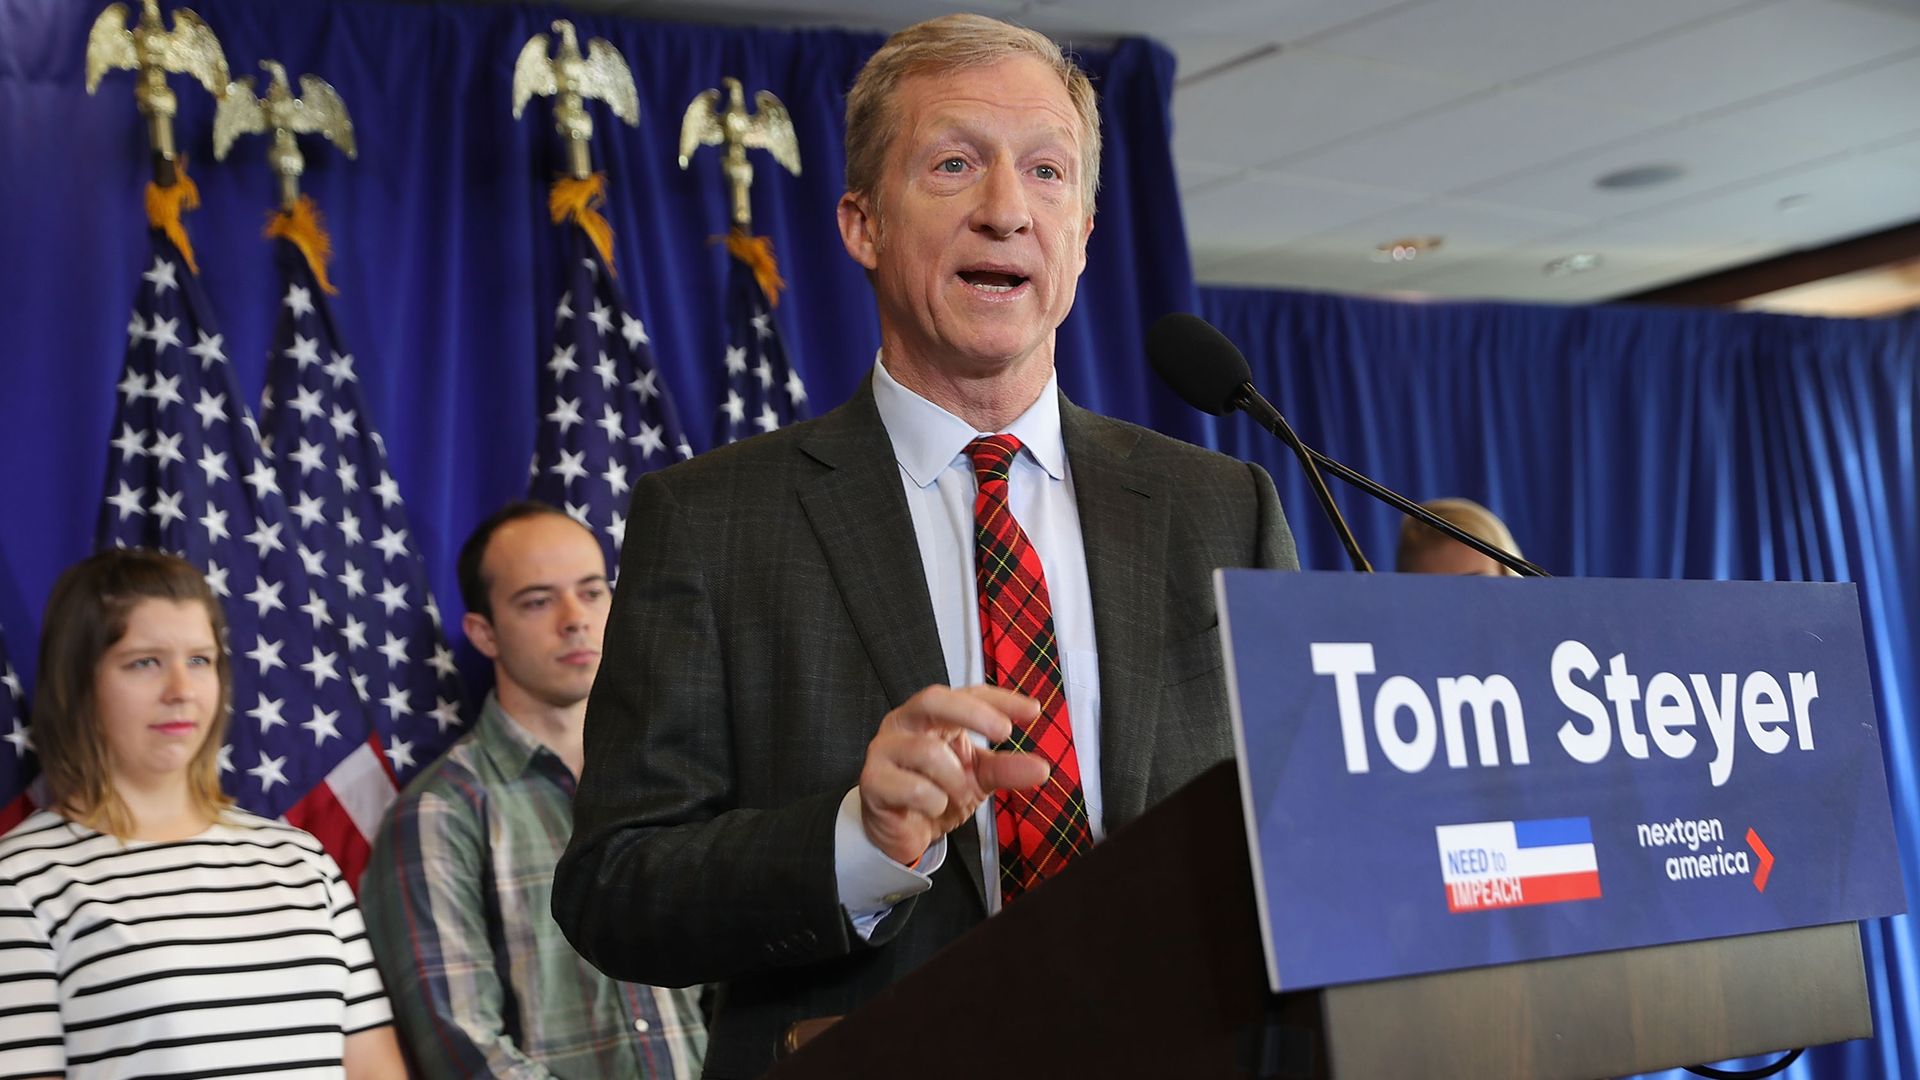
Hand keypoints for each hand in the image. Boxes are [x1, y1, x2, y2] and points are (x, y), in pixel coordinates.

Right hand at [858, 684, 1051, 865]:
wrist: (900, 833)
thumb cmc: (935, 793)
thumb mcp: (977, 779)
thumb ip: (1006, 770)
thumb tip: (1041, 768)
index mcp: (930, 716)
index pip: (966, 693)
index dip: (999, 699)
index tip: (1033, 711)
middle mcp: (904, 724)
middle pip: (934, 699)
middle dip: (973, 714)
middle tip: (1004, 734)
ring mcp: (884, 750)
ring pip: (928, 751)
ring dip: (955, 780)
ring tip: (958, 796)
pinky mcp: (873, 781)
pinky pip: (913, 788)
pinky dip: (934, 802)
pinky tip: (933, 808)